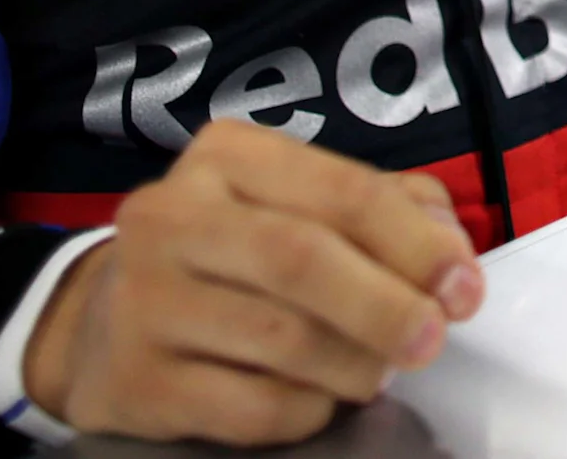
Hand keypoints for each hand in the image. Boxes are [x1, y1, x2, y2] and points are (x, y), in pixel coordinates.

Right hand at [23, 121, 484, 446]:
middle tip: (432, 340)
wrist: (102, 330)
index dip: (416, 243)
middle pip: (303, 259)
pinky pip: (252, 406)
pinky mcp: (136, 381)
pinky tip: (318, 399)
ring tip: (376, 370)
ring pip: (282, 339)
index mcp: (226, 157)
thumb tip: (453, 255)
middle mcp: (171, 216)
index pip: (342, 191)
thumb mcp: (298, 207)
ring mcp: (143, 300)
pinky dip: (307, 409)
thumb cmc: (230, 259)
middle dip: (387, 305)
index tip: (464, 287)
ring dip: (354, 364)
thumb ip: (387, 213)